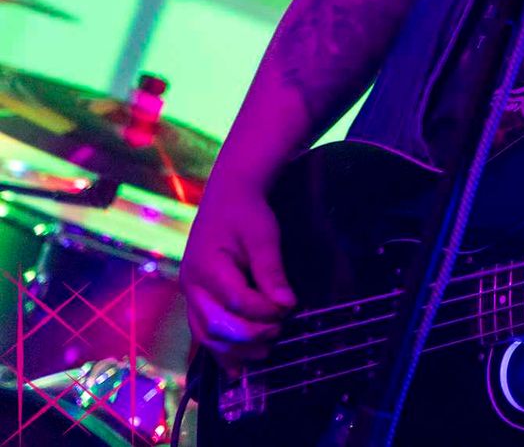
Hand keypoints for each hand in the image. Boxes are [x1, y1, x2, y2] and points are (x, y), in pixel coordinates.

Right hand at [179, 180, 296, 370]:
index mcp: (206, 266)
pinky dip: (220, 352)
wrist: (228, 197)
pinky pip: (204, 333)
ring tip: (266, 353)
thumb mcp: (263, 235)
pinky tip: (236, 370)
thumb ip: (271, 270)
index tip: (289, 309)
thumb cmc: (247, 214)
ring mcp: (191, 295)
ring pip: (207, 335)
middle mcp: (192, 285)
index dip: (264, 311)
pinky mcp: (197, 301)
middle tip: (279, 334)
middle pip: (218, 324)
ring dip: (235, 350)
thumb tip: (285, 304)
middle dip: (251, 335)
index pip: (236, 301)